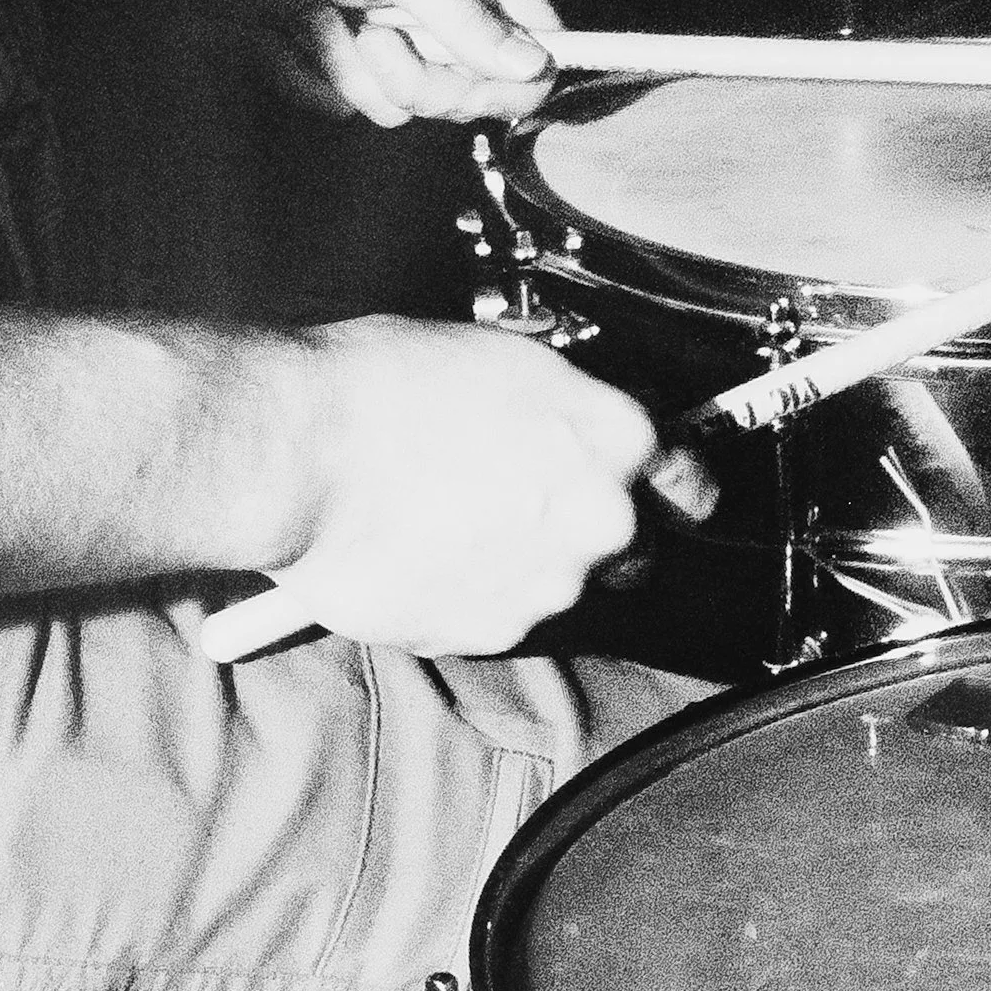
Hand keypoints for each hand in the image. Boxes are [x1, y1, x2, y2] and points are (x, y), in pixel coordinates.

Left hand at [188, 0, 559, 126]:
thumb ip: (464, 14)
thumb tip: (534, 65)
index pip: (534, 40)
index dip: (520, 75)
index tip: (481, 82)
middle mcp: (436, 14)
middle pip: (471, 92)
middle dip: (422, 76)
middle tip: (377, 37)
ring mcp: (386, 44)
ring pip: (402, 106)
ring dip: (356, 68)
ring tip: (327, 17)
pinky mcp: (333, 66)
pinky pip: (340, 102)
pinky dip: (310, 69)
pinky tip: (293, 26)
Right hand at [271, 319, 704, 654]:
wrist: (301, 457)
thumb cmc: (381, 388)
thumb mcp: (498, 358)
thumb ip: (559, 403)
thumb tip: (565, 418)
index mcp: (614, 437)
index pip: (689, 477)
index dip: (674, 486)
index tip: (668, 495)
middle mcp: (600, 518)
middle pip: (630, 544)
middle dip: (587, 531)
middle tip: (520, 505)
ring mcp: (551, 584)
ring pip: (559, 583)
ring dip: (521, 562)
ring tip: (445, 522)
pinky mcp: (494, 632)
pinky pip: (498, 614)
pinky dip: (470, 594)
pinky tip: (420, 553)